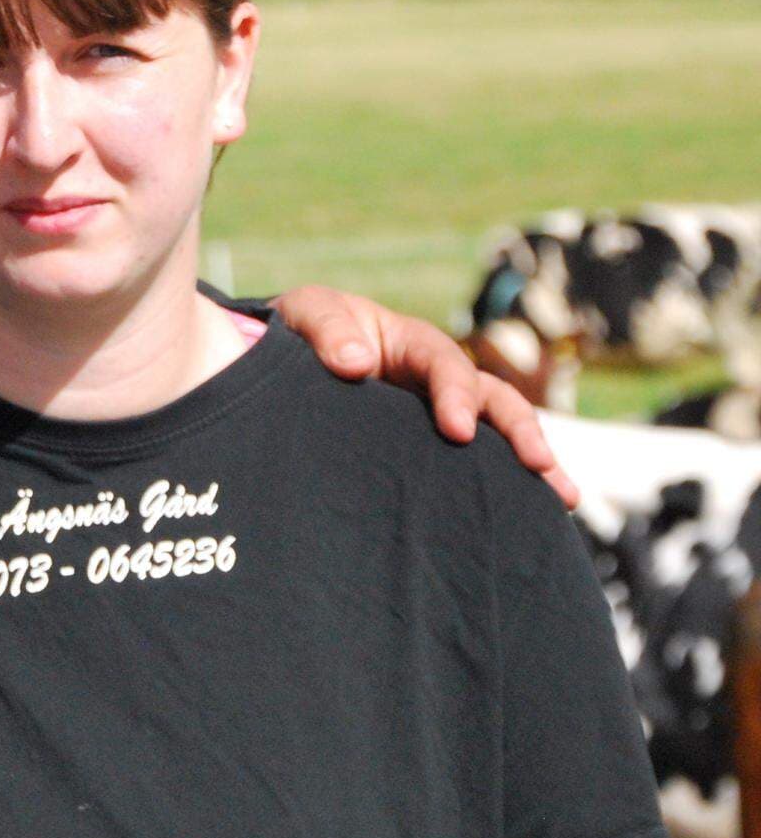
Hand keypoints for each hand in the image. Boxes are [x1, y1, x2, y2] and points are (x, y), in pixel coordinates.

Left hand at [270, 285, 576, 508]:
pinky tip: (529, 521)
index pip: (443, 362)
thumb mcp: (307, 315)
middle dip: (517, 430)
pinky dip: (504, 489)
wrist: (278, 363)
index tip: (456, 429)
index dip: (455, 392)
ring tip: (560, 497)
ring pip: (495, 436)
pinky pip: (473, 468)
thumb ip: (325, 330)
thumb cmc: (299, 334)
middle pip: (491, 398)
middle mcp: (433, 380)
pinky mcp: (428, 454)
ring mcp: (435, 417)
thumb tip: (356, 362)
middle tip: (536, 465)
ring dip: (531, 462)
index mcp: (407, 343)